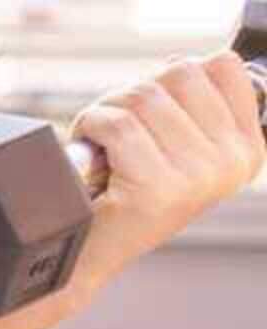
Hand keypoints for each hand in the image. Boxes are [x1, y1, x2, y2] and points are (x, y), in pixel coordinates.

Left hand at [69, 50, 266, 290]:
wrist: (90, 257)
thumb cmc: (124, 198)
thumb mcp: (174, 149)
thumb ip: (189, 106)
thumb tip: (176, 64)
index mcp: (245, 149)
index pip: (222, 66)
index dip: (171, 77)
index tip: (150, 111)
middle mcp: (230, 163)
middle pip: (180, 73)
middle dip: (134, 91)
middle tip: (115, 127)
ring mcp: (196, 177)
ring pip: (144, 96)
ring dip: (107, 110)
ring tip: (100, 143)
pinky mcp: (155, 188)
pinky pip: (118, 125)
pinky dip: (91, 127)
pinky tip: (89, 152)